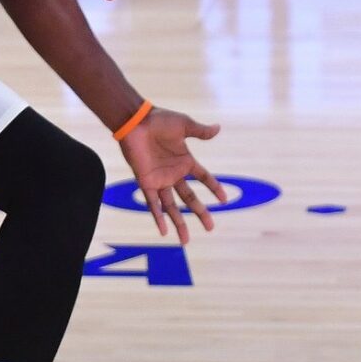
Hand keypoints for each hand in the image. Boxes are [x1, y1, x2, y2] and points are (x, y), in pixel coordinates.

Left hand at [117, 106, 224, 244]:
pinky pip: (153, 203)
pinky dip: (158, 217)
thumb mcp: (184, 125)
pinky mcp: (146, 182)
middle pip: (190, 198)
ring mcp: (160, 180)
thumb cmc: (159, 120)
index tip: (224, 200)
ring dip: (179, 223)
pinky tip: (164, 231)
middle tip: (211, 228)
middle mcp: (173, 174)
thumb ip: (200, 132)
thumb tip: (218, 128)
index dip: (214, 188)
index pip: (203, 178)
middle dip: (200, 213)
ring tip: (186, 240)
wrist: (136, 122)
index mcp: (185, 161)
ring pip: (172, 206)